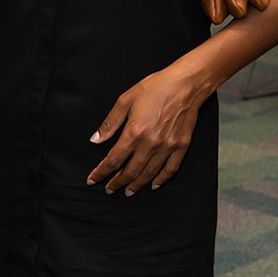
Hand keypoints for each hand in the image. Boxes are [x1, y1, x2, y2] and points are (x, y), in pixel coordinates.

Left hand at [86, 65, 206, 194]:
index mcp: (134, 133)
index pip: (113, 160)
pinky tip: (153, 184)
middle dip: (117, 182)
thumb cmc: (154, 88)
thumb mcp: (124, 101)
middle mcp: (150, 144)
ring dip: (137, 184)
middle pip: (130, 171)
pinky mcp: (181, 146)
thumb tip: (95, 140)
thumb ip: (109, 124)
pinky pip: (170, 169)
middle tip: (109, 189)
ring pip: (149, 174)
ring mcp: (167, 147)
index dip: (101, 172)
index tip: (93, 179)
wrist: (184, 85)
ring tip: (128, 191)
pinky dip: (161, 179)